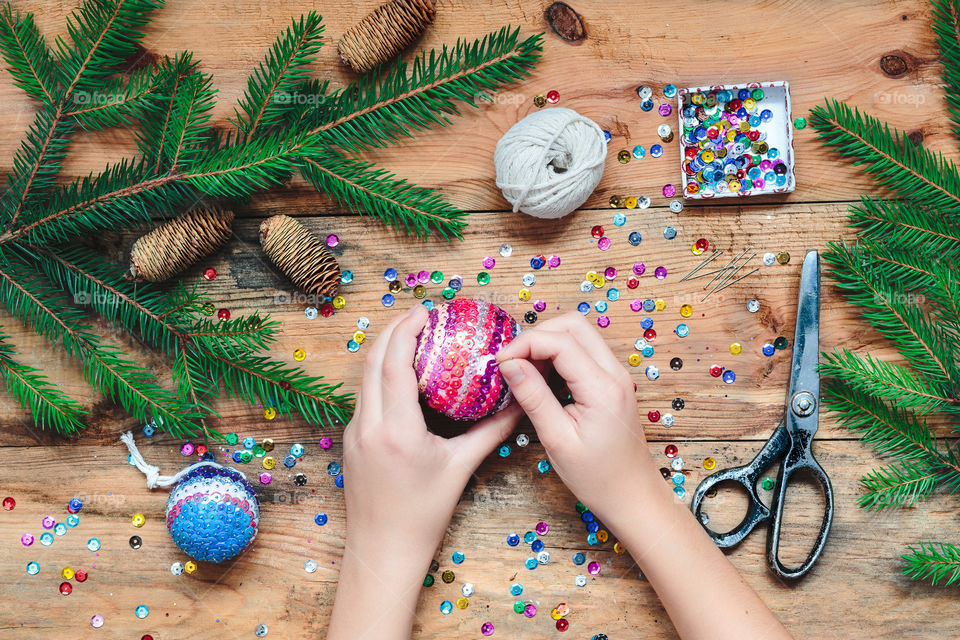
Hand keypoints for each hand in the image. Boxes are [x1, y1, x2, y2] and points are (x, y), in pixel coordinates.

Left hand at [328, 304, 521, 639]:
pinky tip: (403, 374)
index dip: (407, 329)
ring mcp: (354, 432)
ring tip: (414, 336)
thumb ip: (491, 432)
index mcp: (396, 430)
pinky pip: (364, 394)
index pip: (394, 363)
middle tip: (422, 315)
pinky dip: (380, 373)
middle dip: (394, 330)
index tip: (427, 311)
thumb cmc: (423, 514)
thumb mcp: (460, 469)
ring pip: (363, 376)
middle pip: (372, 360)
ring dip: (385, 350)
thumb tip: (520, 403)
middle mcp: (368, 425)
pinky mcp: (351, 439)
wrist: (382, 551)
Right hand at [497, 313, 791, 639]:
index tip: (499, 362)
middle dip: (537, 335)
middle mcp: (615, 373)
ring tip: (524, 371)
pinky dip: (560, 355)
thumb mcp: (557, 440)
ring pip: (579, 335)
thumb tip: (509, 364)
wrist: (634, 497)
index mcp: (603, 387)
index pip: (560, 342)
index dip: (524, 344)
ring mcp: (617, 376)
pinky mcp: (613, 383)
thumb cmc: (597, 478)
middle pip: (573, 325)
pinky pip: (584, 353)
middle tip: (512, 361)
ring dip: (548, 343)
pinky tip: (542, 379)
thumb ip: (533, 397)